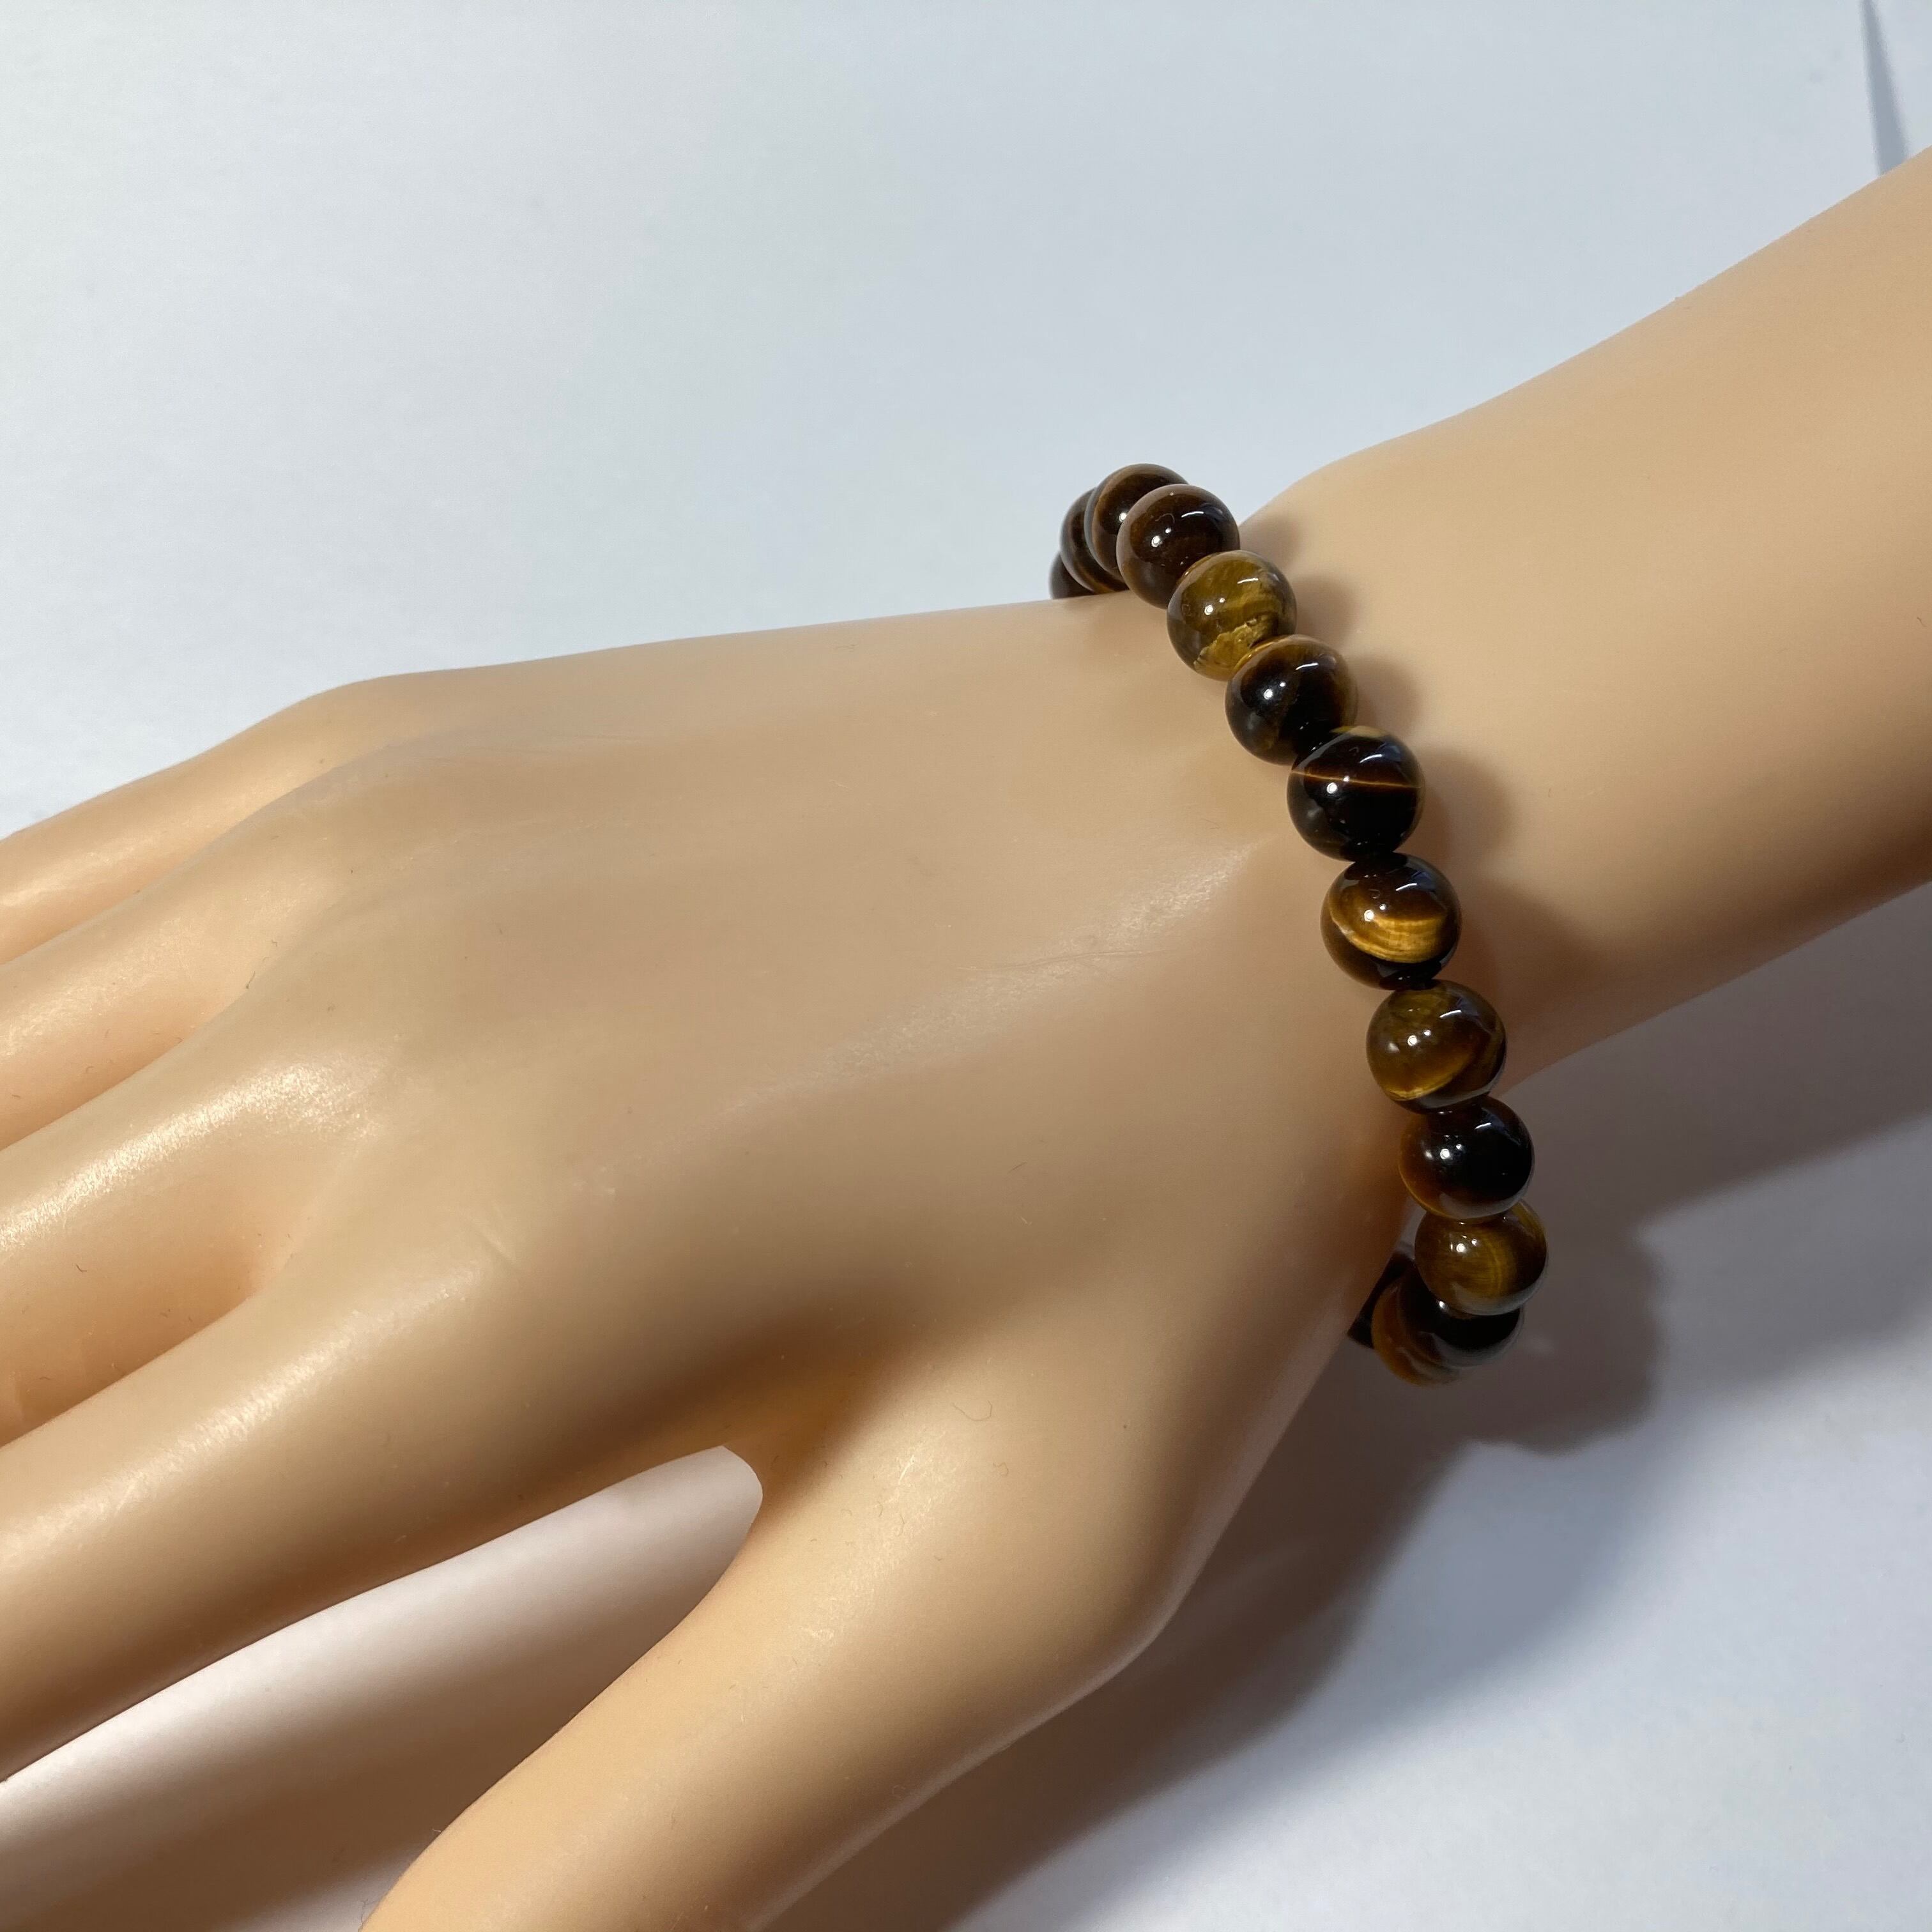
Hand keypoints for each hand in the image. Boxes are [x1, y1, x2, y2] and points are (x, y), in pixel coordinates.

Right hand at [0, 592, 1395, 1926]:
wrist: (1260, 825)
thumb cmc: (1163, 1197)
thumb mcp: (977, 1584)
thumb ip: (655, 1835)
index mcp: (476, 1300)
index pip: (11, 1602)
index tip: (8, 1804)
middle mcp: (330, 1046)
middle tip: (43, 1637)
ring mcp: (321, 852)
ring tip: (45, 1444)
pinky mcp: (357, 745)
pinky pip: (14, 919)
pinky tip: (22, 1192)